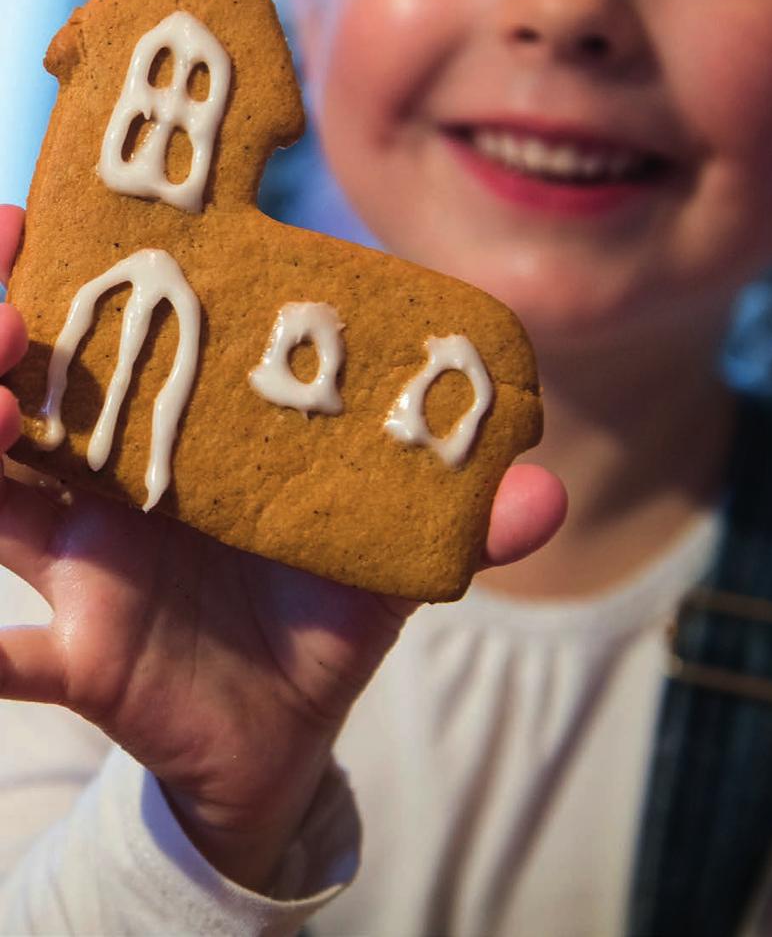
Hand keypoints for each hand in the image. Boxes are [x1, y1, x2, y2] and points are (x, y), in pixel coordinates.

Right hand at [0, 203, 566, 888]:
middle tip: (9, 282)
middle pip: (17, 384)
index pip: (106, 330)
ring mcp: (87, 563)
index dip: (66, 269)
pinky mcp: (83, 655)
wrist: (286, 733)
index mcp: (180, 429)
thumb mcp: (391, 550)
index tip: (50, 210)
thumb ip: (461, 518)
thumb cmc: (324, 610)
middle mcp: (113, 480)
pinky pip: (6, 659)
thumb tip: (545, 491)